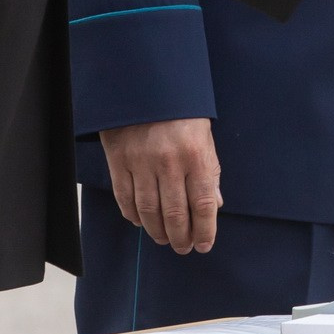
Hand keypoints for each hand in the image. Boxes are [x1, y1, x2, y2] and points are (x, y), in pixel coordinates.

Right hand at [99, 119, 221, 253]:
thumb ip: (210, 172)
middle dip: (181, 237)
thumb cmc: (181, 112)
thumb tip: (214, 205)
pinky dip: (133, 215)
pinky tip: (141, 222)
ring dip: (157, 231)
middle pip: (176, 214)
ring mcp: (141, 162)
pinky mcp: (119, 160)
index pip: (203, 204)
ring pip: (149, 211)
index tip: (204, 244)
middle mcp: (169, 161)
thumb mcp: (204, 138)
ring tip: (164, 239)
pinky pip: (125, 197)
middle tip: (183, 247)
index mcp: (195, 155)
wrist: (145, 85)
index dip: (205, 230)